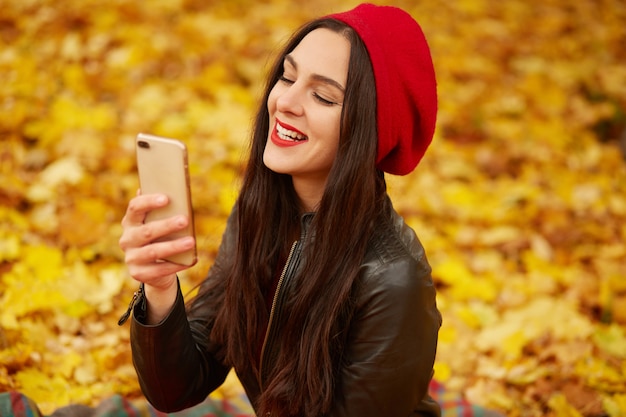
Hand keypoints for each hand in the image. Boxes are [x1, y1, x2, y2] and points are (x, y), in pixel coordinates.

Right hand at [119, 192, 195, 321]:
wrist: (153, 270)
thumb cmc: (160, 239)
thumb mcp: (158, 224)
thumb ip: (161, 210)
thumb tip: (171, 188)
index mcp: (130, 222)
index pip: (134, 208)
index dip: (148, 202)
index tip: (166, 198)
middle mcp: (127, 239)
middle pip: (146, 231)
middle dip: (167, 225)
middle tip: (185, 220)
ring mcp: (131, 258)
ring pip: (153, 251)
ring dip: (173, 246)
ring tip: (191, 241)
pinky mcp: (138, 273)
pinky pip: (159, 269)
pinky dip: (176, 265)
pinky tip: (190, 260)